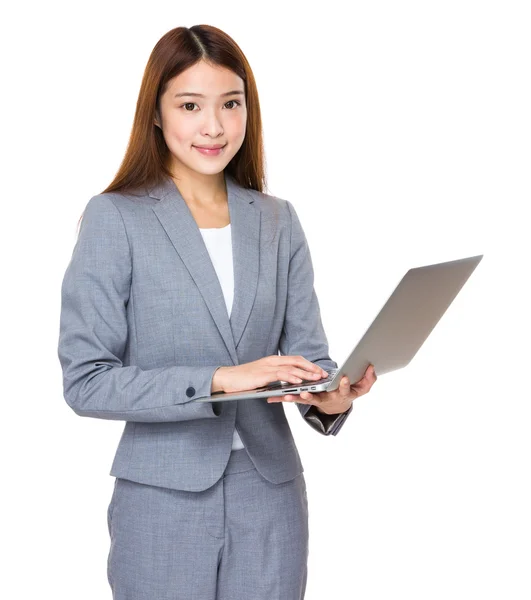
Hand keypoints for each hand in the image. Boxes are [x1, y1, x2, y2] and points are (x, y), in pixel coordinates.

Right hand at [213, 355, 328, 393]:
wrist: (227, 378)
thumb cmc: (244, 379)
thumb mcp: (263, 376)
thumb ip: (275, 377)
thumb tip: (288, 382)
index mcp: (273, 360)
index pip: (295, 360)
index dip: (308, 365)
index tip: (319, 371)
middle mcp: (272, 361)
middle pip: (297, 361)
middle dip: (311, 368)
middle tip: (323, 374)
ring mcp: (268, 366)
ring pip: (291, 367)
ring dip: (306, 373)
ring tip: (316, 378)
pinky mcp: (263, 374)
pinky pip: (280, 374)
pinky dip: (291, 377)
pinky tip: (300, 381)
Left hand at [267, 364, 376, 414]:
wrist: (338, 404)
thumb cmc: (349, 393)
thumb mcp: (362, 388)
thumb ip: (369, 378)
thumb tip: (372, 367)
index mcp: (340, 393)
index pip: (344, 389)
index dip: (345, 384)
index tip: (344, 378)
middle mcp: (327, 398)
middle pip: (319, 398)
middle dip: (312, 395)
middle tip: (306, 393)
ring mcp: (315, 399)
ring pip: (303, 399)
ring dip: (294, 398)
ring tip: (285, 397)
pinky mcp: (304, 398)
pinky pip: (293, 398)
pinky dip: (282, 397)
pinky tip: (271, 397)